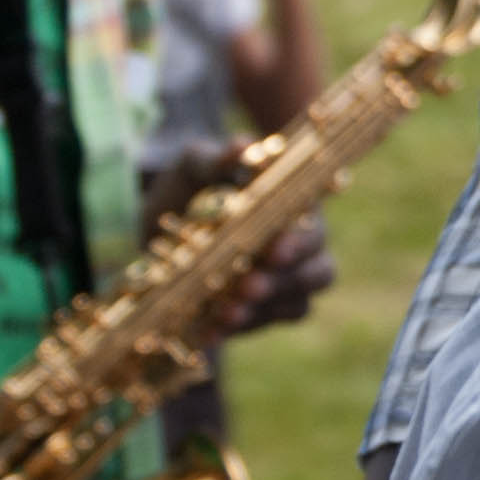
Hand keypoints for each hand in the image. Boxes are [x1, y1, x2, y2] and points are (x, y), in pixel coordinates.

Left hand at [141, 141, 337, 337]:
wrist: (160, 223)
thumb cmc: (189, 185)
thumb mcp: (195, 165)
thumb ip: (216, 158)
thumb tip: (242, 146)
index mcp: (294, 206)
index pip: (315, 226)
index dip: (301, 242)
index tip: (274, 250)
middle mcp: (299, 245)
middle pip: (319, 269)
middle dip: (286, 281)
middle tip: (249, 286)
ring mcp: (282, 280)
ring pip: (299, 302)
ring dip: (265, 310)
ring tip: (227, 314)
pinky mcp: (260, 309)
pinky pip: (265, 325)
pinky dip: (239, 330)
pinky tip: (208, 333)